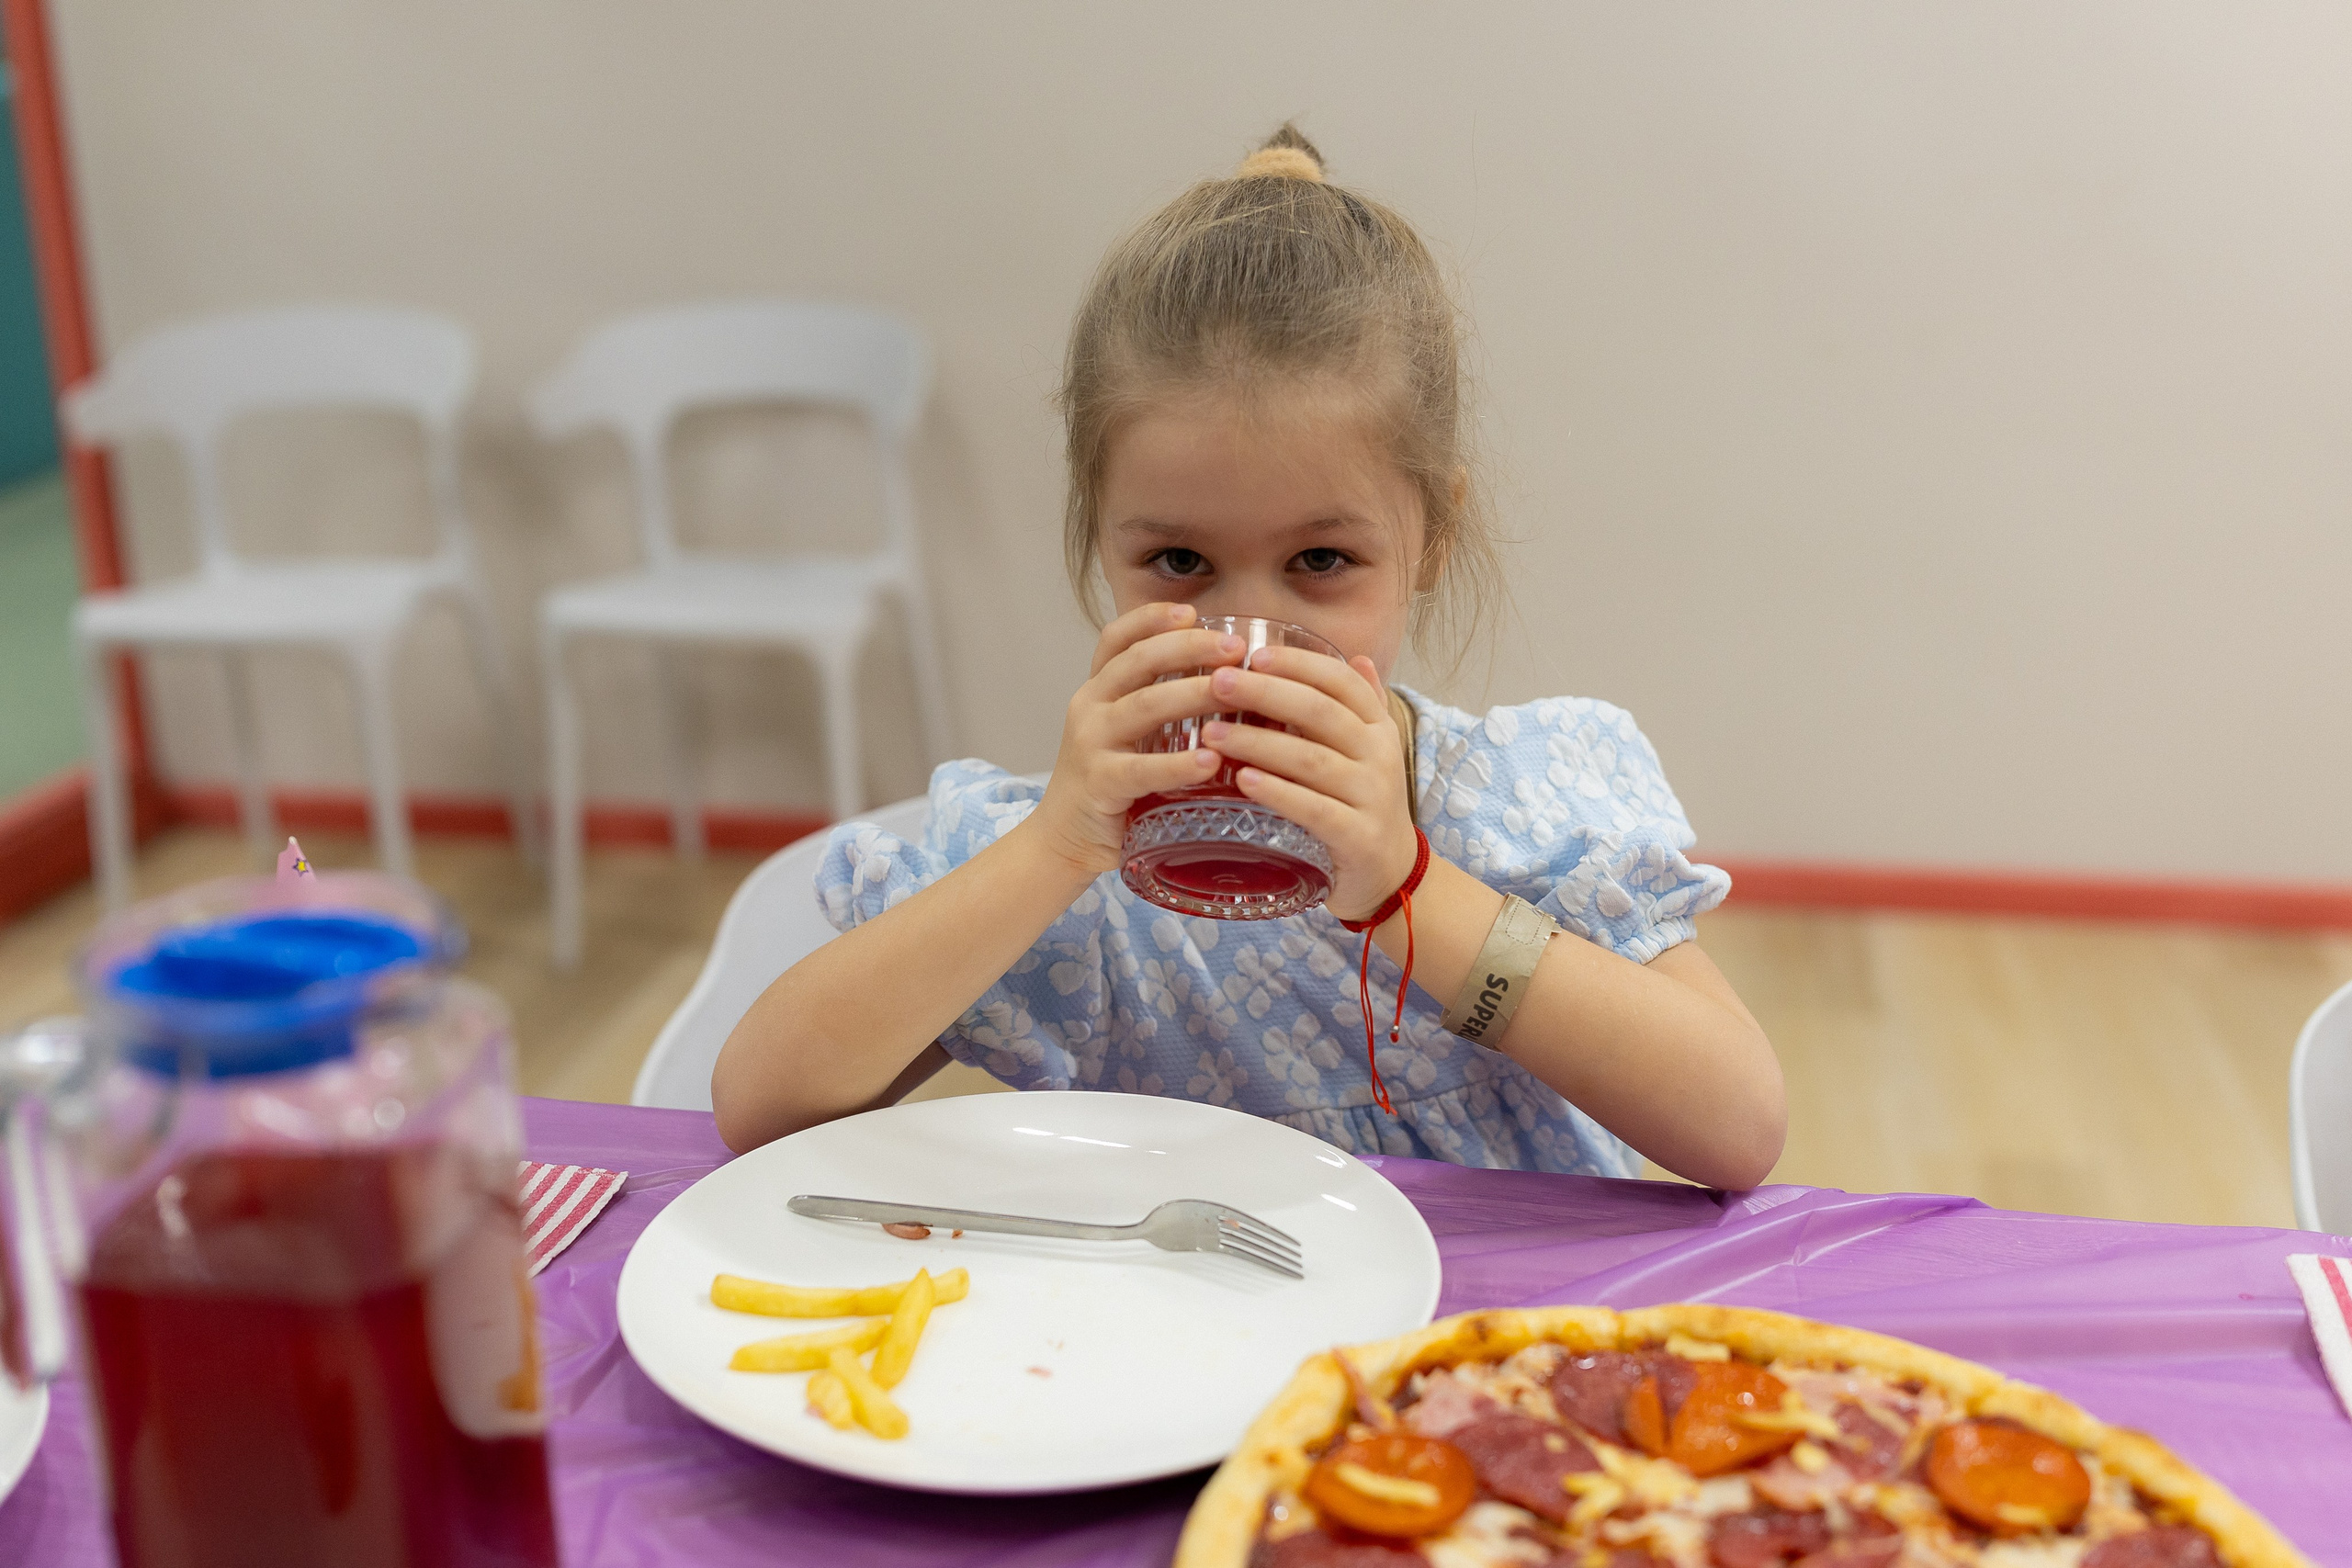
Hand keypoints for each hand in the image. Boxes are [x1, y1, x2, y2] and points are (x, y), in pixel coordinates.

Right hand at [1026, 603, 1246, 875]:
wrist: (1064, 837)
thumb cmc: (1111, 782)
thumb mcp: (1128, 733)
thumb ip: (1162, 705)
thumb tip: (1232, 682)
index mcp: (1098, 689)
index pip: (1117, 638)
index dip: (1151, 618)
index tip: (1191, 610)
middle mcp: (1090, 707)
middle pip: (1138, 661)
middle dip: (1188, 647)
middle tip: (1235, 648)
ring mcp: (1091, 744)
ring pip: (1144, 706)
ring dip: (1192, 693)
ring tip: (1233, 689)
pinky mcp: (1100, 784)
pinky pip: (1142, 770)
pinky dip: (1178, 764)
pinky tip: (1211, 760)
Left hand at [1198, 648, 1417, 923]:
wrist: (1390, 874)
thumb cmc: (1363, 804)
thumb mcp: (1369, 752)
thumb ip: (1362, 706)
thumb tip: (1357, 656)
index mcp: (1378, 727)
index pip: (1340, 681)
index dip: (1297, 664)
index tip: (1253, 654)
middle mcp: (1379, 755)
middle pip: (1320, 712)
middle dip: (1265, 693)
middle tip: (1218, 683)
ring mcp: (1371, 796)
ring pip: (1310, 759)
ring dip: (1257, 743)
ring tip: (1212, 733)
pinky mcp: (1358, 836)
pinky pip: (1313, 809)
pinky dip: (1277, 792)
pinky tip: (1242, 780)